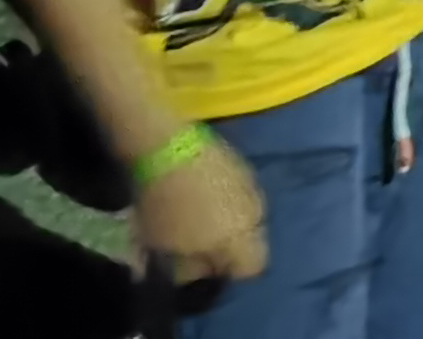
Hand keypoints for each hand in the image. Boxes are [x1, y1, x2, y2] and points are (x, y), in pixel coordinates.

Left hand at [135, 134, 267, 286]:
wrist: (167, 148)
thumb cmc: (167, 207)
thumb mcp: (165, 251)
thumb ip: (187, 270)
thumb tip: (196, 271)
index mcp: (243, 238)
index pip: (253, 268)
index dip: (230, 273)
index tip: (205, 269)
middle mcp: (257, 213)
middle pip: (251, 241)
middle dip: (227, 246)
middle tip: (197, 245)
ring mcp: (251, 185)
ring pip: (245, 215)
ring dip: (226, 221)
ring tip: (196, 217)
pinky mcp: (241, 164)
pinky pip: (238, 193)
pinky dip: (223, 199)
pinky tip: (198, 194)